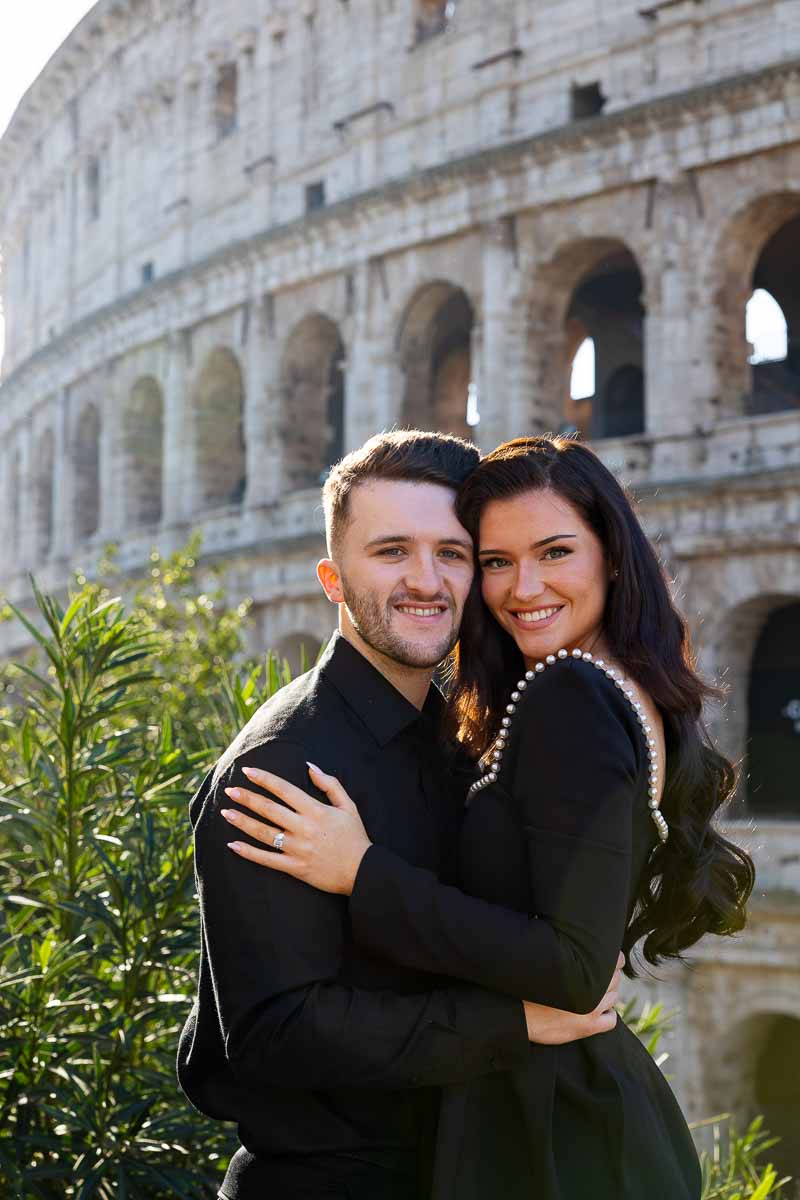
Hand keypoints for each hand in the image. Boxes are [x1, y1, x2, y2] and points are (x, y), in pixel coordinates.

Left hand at [221, 764, 371, 894]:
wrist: (363, 872)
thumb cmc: (355, 836)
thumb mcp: (348, 806)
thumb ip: (330, 784)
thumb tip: (310, 766)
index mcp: (316, 810)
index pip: (284, 789)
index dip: (264, 779)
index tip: (247, 770)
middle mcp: (304, 828)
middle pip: (269, 809)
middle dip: (247, 798)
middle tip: (229, 790)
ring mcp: (298, 849)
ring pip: (264, 833)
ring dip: (243, 822)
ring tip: (226, 812)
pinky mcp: (295, 868)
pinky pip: (267, 859)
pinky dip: (248, 852)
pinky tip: (233, 844)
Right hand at [523, 952, 623, 1043]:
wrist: (517, 1013)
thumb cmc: (527, 985)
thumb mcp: (548, 959)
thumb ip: (568, 953)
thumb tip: (576, 941)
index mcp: (581, 966)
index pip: (614, 960)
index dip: (612, 959)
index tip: (607, 958)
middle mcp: (591, 987)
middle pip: (614, 979)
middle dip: (609, 976)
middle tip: (597, 977)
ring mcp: (592, 1008)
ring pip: (613, 997)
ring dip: (606, 995)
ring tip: (593, 994)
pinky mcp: (588, 1027)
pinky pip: (611, 1020)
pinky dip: (607, 1015)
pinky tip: (597, 1012)